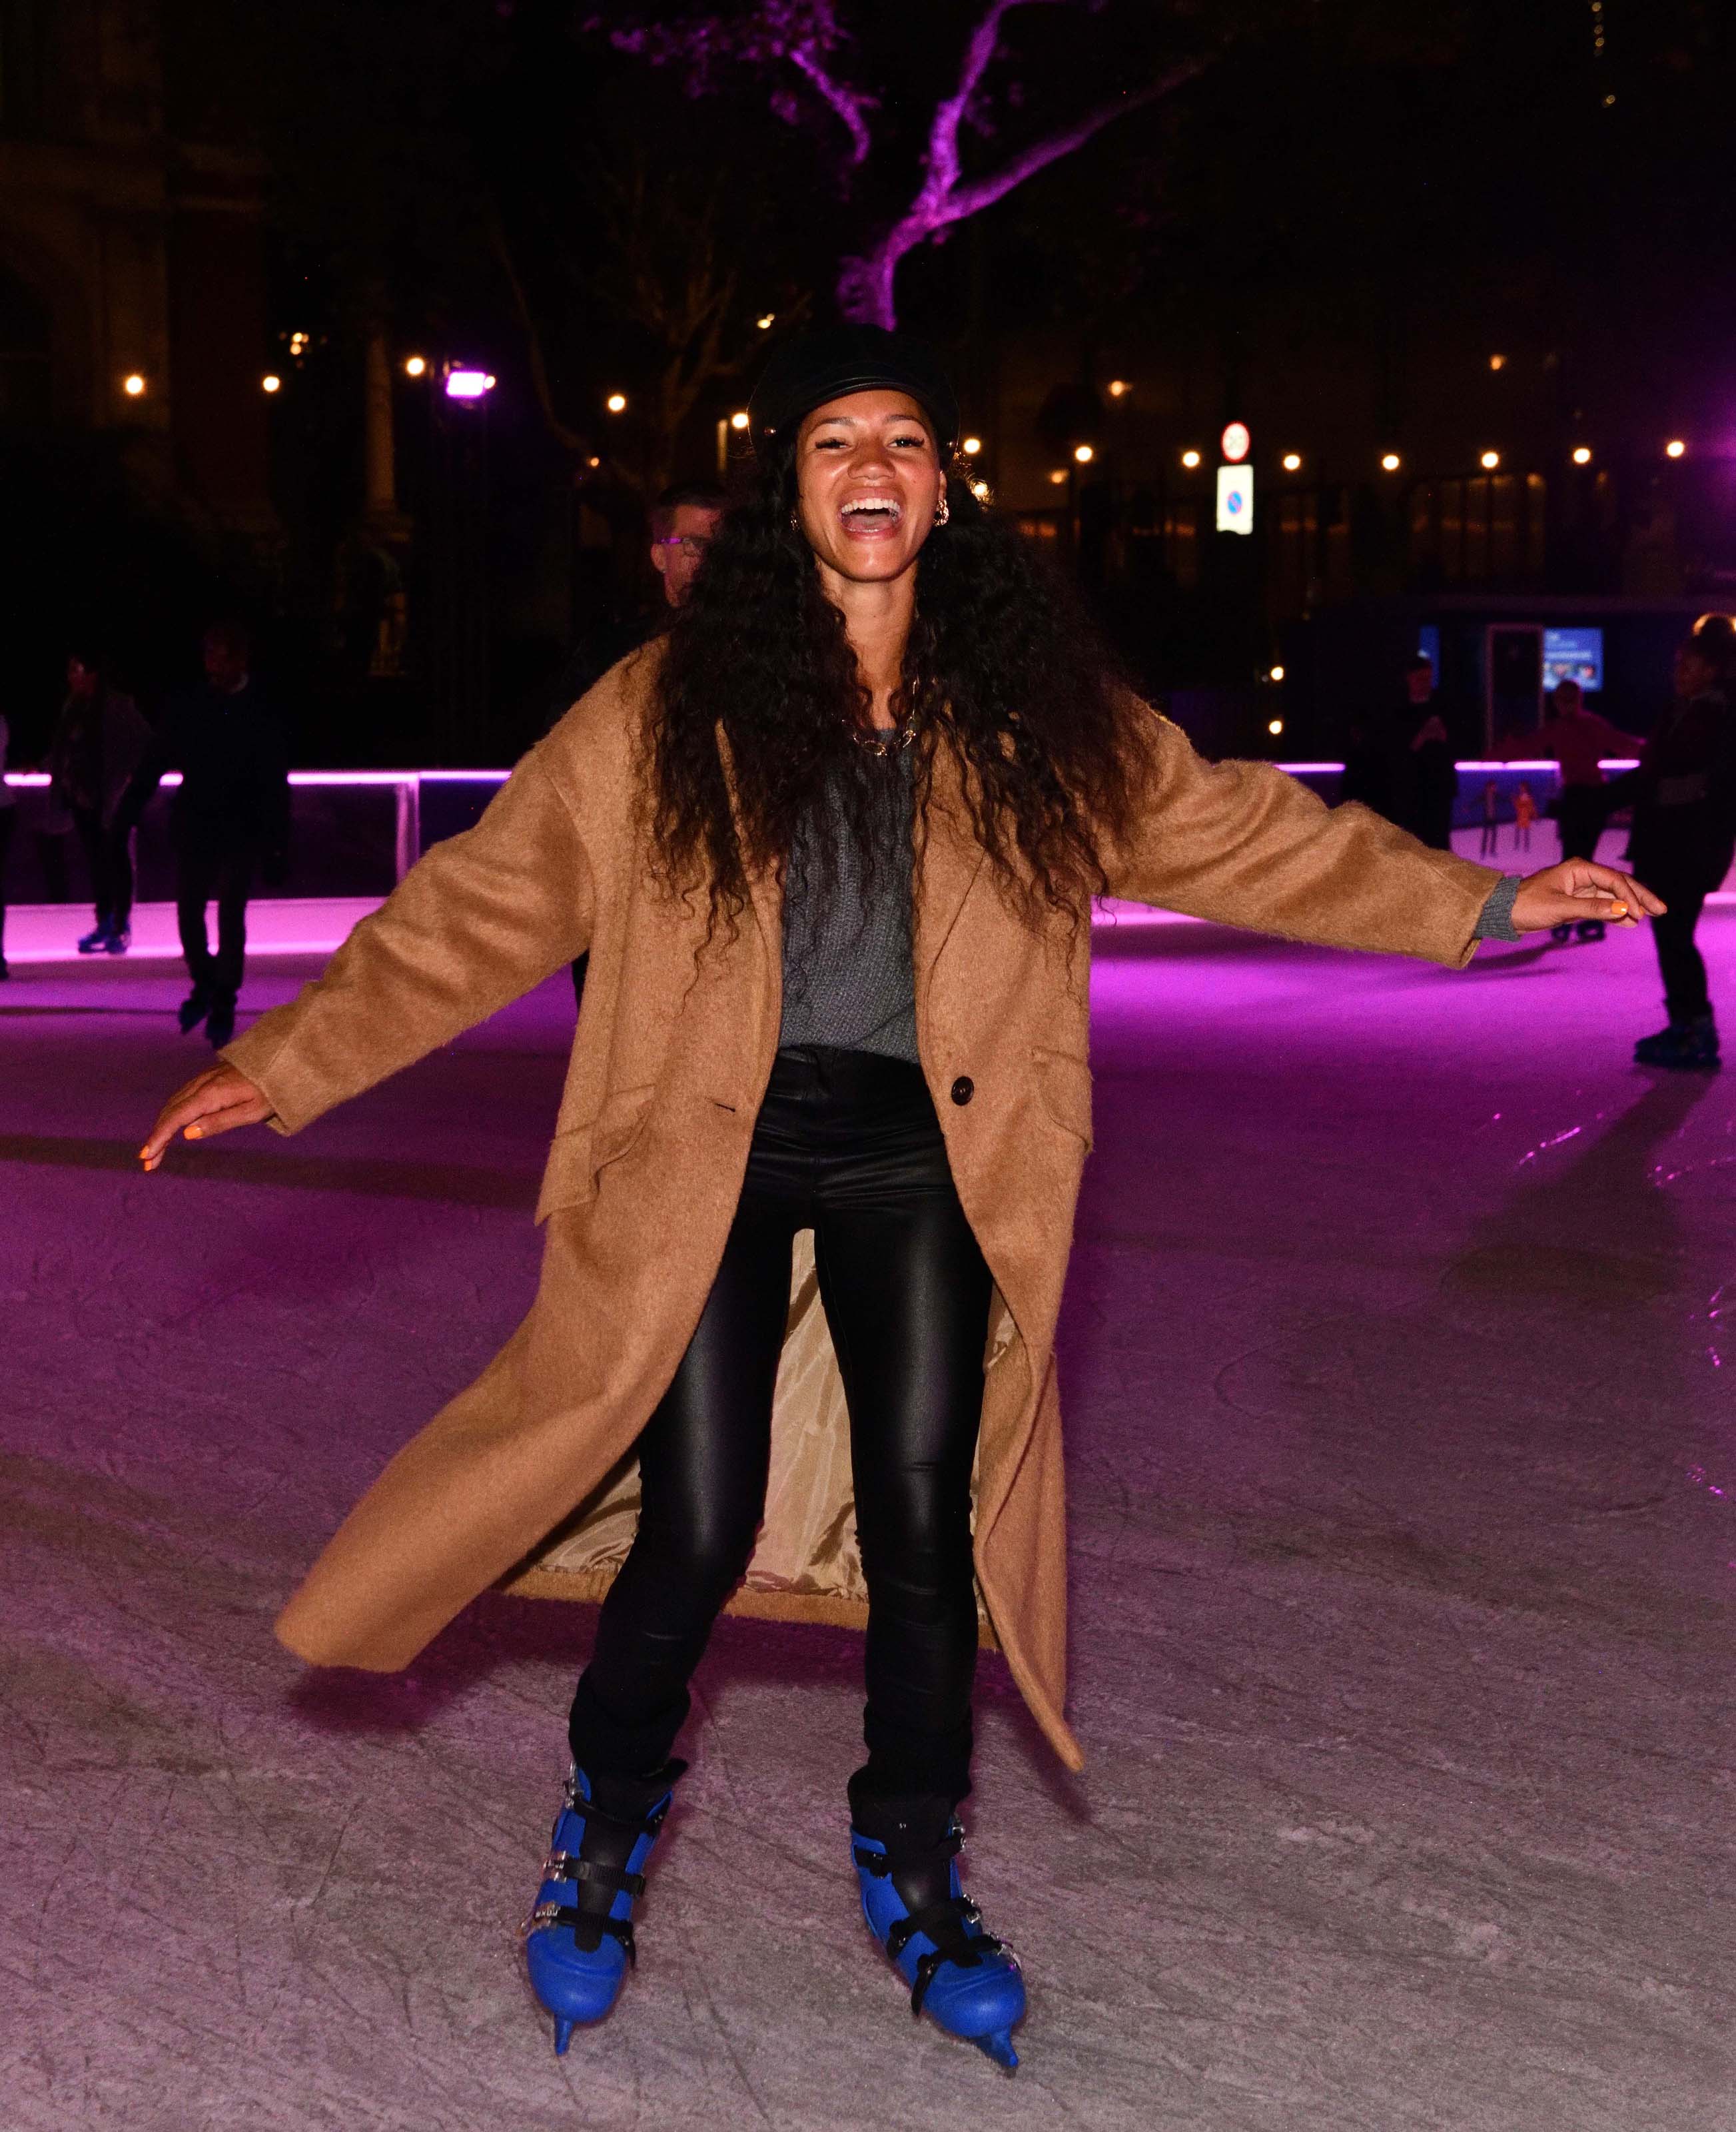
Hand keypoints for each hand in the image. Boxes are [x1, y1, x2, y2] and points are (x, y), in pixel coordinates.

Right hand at [140, 1065, 271, 1170]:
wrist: (282, 1060)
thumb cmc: (272, 1091)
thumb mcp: (251, 1112)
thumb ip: (219, 1122)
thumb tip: (187, 1134)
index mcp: (210, 1094)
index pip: (175, 1118)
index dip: (159, 1138)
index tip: (146, 1157)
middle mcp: (201, 1085)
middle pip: (170, 1112)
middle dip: (157, 1137)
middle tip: (148, 1162)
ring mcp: (203, 1079)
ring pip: (174, 1104)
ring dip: (162, 1127)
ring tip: (156, 1150)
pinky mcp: (207, 1078)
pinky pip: (182, 1097)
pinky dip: (172, 1114)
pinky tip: (171, 1126)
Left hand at [1508, 858, 1664, 933]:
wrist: (1502, 913)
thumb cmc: (1526, 906)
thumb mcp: (1560, 907)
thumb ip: (1592, 908)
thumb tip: (1622, 909)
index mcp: (1579, 868)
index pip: (1614, 880)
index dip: (1630, 896)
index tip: (1639, 914)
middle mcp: (1582, 875)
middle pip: (1619, 884)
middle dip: (1640, 897)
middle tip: (1661, 910)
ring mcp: (1580, 888)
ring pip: (1613, 895)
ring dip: (1631, 905)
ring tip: (1650, 917)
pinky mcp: (1576, 902)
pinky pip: (1602, 905)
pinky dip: (1615, 913)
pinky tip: (1629, 922)